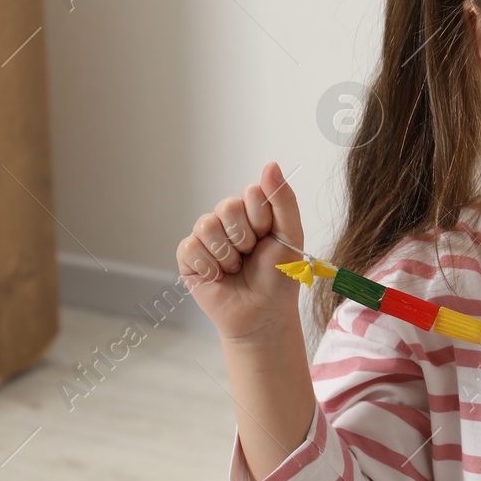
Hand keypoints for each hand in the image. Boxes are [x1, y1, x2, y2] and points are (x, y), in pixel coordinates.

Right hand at [175, 161, 305, 343]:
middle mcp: (227, 220)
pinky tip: (218, 276)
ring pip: (207, 225)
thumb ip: (284, 200)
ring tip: (235, 268)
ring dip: (227, 254)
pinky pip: (191, 247)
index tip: (268, 237)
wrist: (263, 315)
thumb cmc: (279, 278)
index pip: (251, 192)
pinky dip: (209, 265)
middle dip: (244, 237)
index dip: (261, 217)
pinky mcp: (189, 257)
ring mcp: (206, 237)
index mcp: (253, 211)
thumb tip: (271, 164)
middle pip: (227, 206)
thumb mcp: (291, 236)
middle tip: (250, 256)